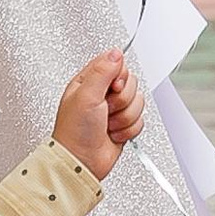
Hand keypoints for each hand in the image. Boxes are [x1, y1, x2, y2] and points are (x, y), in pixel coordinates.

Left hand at [53, 47, 143, 175]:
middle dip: (122, 100)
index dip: (119, 76)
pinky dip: (128, 129)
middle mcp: (101, 94)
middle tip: (106, 108)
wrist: (80, 162)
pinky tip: (113, 133)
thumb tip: (115, 52)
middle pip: (131, 84)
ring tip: (107, 124)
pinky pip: (140, 120)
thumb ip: (102, 71)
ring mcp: (113, 110)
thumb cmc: (74, 132)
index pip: (116, 64)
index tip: (112, 87)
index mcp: (88, 81)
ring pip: (138, 102)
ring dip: (124, 117)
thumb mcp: (85, 95)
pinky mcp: (123, 125)